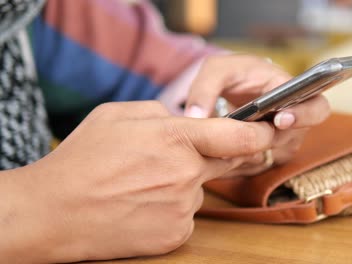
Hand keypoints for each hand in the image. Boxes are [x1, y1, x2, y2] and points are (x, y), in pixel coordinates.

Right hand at [0, 101, 273, 262]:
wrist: (53, 212)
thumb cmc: (82, 159)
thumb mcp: (117, 115)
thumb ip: (161, 111)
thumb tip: (184, 119)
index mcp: (174, 138)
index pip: (238, 136)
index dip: (261, 134)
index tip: (269, 131)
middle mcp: (186, 174)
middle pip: (224, 162)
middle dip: (213, 155)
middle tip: (180, 156)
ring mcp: (183, 207)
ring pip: (198, 190)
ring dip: (181, 184)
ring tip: (141, 185)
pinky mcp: (175, 234)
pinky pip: (185, 215)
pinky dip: (170, 209)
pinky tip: (141, 206)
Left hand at [184, 54, 329, 175]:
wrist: (230, 90)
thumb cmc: (231, 74)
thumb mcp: (216, 70)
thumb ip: (205, 89)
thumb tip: (196, 116)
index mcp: (292, 92)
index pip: (316, 107)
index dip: (304, 116)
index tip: (280, 119)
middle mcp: (293, 120)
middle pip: (295, 139)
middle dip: (271, 140)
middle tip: (247, 138)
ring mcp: (280, 141)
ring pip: (272, 157)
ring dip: (249, 154)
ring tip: (225, 147)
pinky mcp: (265, 155)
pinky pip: (255, 166)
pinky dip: (238, 163)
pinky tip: (220, 156)